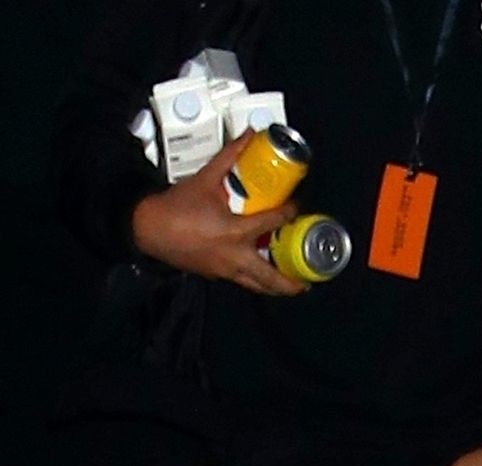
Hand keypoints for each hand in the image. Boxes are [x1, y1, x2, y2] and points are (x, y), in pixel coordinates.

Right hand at [130, 132, 305, 296]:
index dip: (289, 214)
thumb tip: (248, 136)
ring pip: (256, 286)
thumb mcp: (205, 178)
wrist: (149, 229)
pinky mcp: (215, 275)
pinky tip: (259, 272)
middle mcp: (235, 257)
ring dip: (274, 288)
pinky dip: (255, 280)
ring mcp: (225, 271)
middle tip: (306, 281)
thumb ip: (229, 157)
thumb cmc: (177, 206)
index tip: (298, 208)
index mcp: (236, 233)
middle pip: (270, 278)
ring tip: (290, 286)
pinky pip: (241, 281)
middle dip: (290, 283)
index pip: (272, 224)